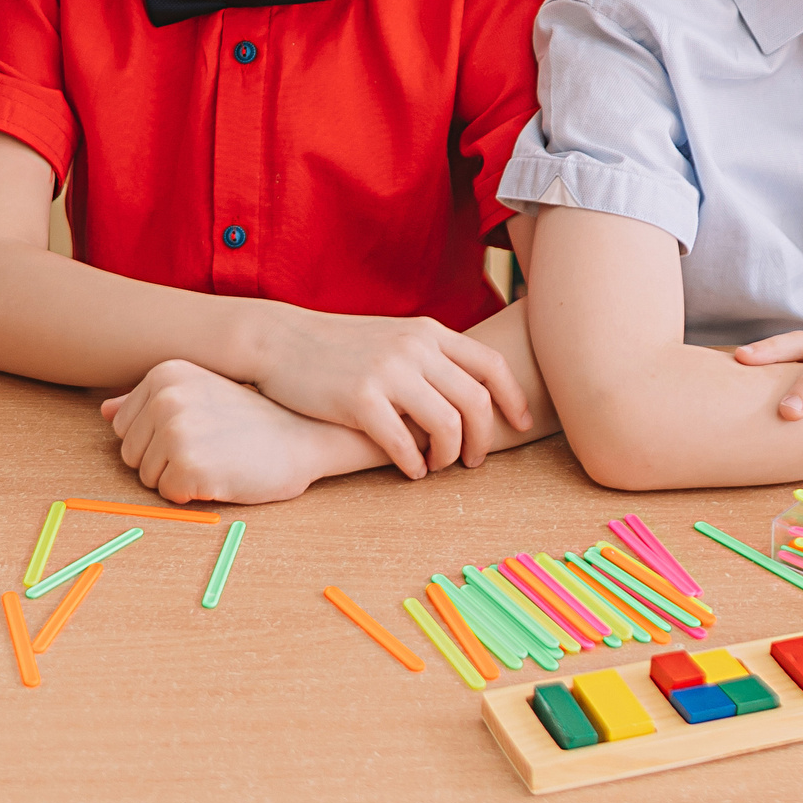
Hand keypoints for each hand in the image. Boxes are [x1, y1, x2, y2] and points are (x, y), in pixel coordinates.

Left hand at [100, 361, 366, 505]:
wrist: (302, 438)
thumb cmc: (252, 420)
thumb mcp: (200, 394)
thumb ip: (150, 401)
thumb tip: (104, 410)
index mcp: (165, 374)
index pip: (123, 426)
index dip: (156, 440)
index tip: (196, 431)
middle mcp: (165, 398)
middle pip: (130, 454)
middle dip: (163, 462)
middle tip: (209, 448)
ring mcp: (175, 431)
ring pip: (146, 477)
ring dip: (177, 479)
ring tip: (216, 459)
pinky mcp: (187, 466)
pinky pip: (167, 495)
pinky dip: (191, 496)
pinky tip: (220, 476)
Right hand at [248, 308, 530, 478]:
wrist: (281, 339)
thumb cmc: (341, 346)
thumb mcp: (394, 337)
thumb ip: (432, 356)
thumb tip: (472, 393)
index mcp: (428, 332)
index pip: (491, 365)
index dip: (514, 399)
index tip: (521, 425)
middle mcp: (414, 348)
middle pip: (476, 401)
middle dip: (483, 439)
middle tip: (474, 462)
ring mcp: (387, 372)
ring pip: (447, 425)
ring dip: (449, 455)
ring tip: (437, 466)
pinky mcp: (358, 398)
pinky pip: (403, 443)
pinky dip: (414, 464)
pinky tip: (410, 471)